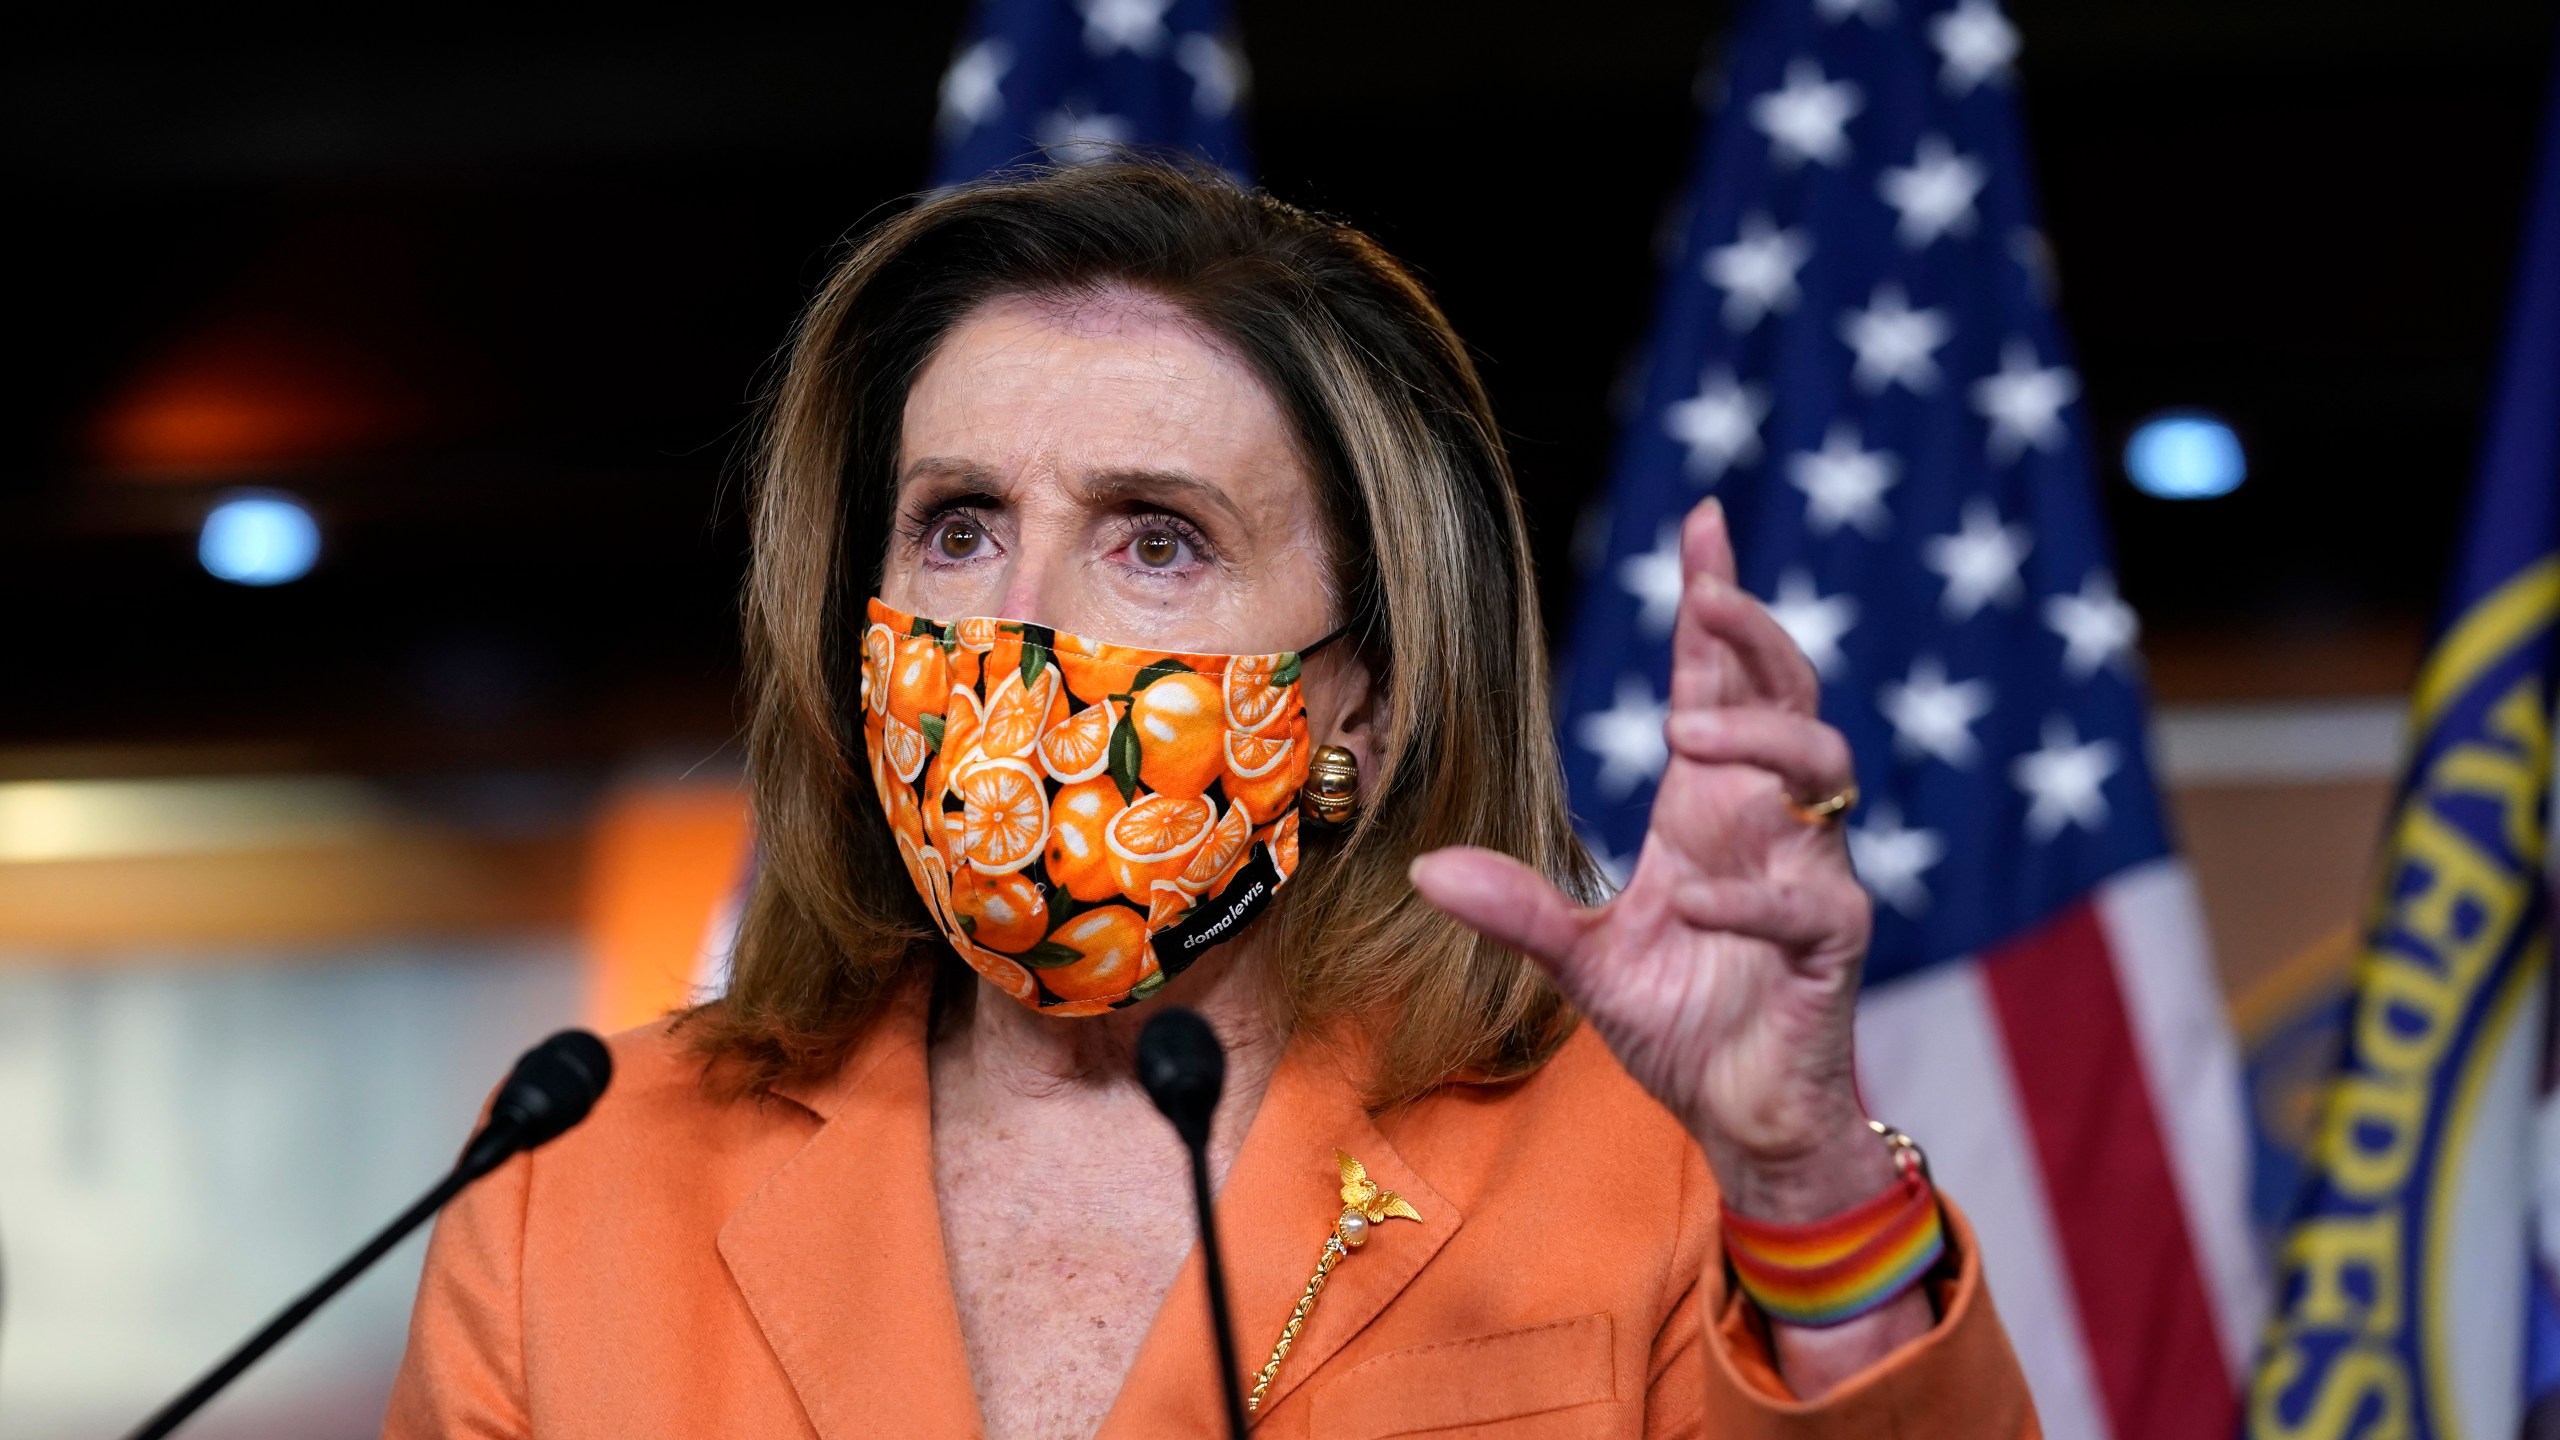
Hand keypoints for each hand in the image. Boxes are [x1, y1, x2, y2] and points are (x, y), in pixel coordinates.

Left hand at [1411, 498, 1889, 1221]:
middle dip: (1753, 633)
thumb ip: (1517, 909)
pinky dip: (1753, 892)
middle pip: (1787, 691)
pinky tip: (1697, 900)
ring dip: (1762, 738)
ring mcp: (1810, 875)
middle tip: (1705, 597)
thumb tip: (1424, 867)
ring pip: (1824, 768)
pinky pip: (1809, 899)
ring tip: (1686, 739)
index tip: (1701, 521)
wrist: (1743, 1116)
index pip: (1717, 680)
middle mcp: (1767, 823)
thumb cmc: (1681, 1021)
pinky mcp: (1833, 943)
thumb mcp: (1581, 961)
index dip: (1714, 599)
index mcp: (1710, 807)